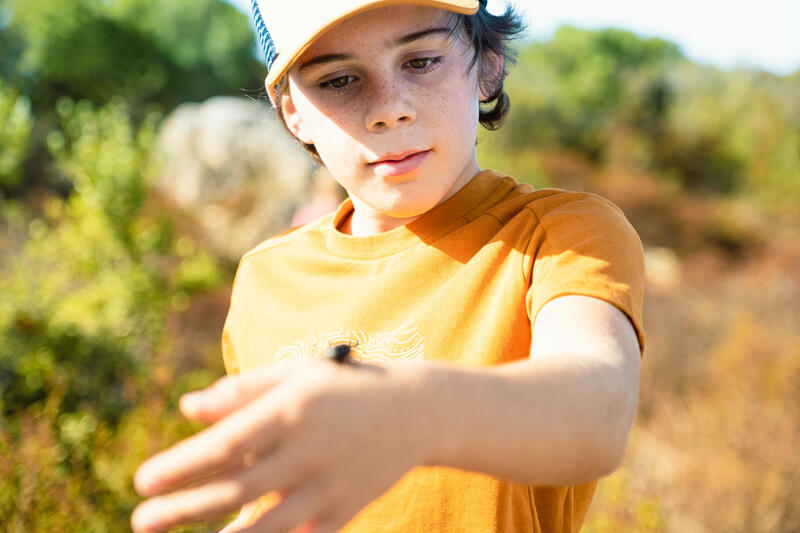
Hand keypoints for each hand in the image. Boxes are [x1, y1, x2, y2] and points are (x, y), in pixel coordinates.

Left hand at [130, 359, 432, 532]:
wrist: (415, 413)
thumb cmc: (344, 387)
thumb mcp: (296, 376)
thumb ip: (243, 391)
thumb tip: (188, 407)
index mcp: (292, 410)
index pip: (227, 443)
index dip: (183, 464)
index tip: (144, 479)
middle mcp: (308, 451)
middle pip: (237, 487)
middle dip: (184, 508)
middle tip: (142, 520)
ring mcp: (328, 486)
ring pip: (266, 525)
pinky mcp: (343, 512)